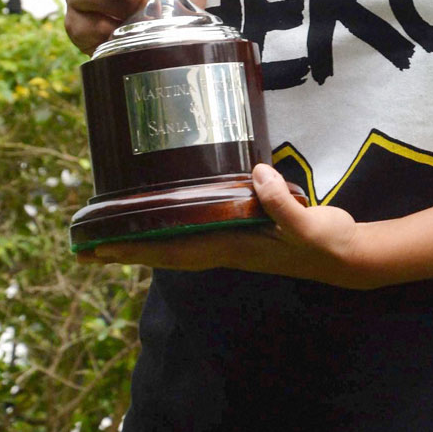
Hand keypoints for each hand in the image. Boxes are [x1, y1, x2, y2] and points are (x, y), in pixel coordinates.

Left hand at [76, 164, 370, 287]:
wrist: (347, 256)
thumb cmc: (327, 243)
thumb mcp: (309, 225)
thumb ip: (284, 204)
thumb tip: (256, 175)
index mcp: (234, 247)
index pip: (174, 251)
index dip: (135, 250)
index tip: (99, 250)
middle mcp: (226, 248)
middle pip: (165, 252)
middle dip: (125, 252)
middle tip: (85, 248)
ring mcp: (233, 242)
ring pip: (177, 244)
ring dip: (144, 242)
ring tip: (113, 234)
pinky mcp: (244, 230)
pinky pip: (196, 231)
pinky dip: (173, 228)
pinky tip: (167, 216)